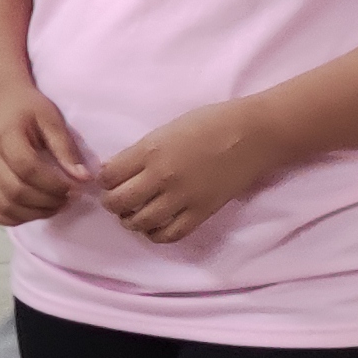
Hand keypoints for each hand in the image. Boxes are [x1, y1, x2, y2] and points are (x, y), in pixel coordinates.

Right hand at [0, 91, 96, 225]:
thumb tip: (82, 179)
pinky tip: (31, 210)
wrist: (0, 103)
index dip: (54, 184)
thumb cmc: (28, 109)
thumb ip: (65, 148)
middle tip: (68, 198)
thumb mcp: (51, 119)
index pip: (27, 168)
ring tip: (54, 205)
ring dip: (33, 213)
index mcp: (4, 136)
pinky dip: (11, 218)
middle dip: (47, 201)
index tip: (75, 187)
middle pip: (15, 191)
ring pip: (3, 206)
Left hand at [94, 101, 289, 243]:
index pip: (108, 176)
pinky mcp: (201, 213)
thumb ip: (138, 151)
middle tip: (118, 199)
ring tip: (134, 214)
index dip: (104, 180)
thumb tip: (112, 170)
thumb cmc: (209, 123)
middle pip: (118, 202)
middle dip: (112, 203)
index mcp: (150, 150)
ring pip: (140, 222)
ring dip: (130, 221)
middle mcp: (162, 176)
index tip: (110, 180)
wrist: (253, 135)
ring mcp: (182, 198)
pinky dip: (156, 234)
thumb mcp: (166, 129)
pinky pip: (170, 234)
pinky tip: (155, 226)